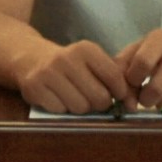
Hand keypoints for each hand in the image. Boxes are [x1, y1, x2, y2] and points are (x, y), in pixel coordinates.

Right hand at [16, 39, 134, 114]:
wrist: (30, 58)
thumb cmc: (68, 63)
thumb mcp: (89, 60)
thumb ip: (109, 75)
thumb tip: (130, 102)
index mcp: (86, 49)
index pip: (114, 76)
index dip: (121, 92)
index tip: (120, 98)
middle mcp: (67, 59)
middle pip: (99, 97)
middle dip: (100, 104)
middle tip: (94, 100)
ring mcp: (49, 73)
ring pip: (80, 107)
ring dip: (81, 108)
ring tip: (74, 97)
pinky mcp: (34, 88)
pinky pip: (60, 111)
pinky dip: (62, 109)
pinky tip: (58, 98)